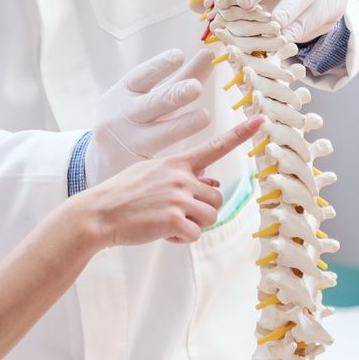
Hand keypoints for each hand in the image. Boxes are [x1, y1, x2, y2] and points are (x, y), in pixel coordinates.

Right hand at [77, 116, 264, 246]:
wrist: (97, 214)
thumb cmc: (122, 195)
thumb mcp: (150, 175)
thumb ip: (184, 177)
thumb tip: (216, 187)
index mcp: (176, 163)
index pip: (214, 146)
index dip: (240, 134)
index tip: (261, 120)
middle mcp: (181, 177)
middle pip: (216, 199)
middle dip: (200, 212)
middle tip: (173, 214)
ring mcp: (178, 197)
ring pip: (209, 218)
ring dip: (191, 226)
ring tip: (164, 221)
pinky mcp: (173, 219)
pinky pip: (193, 236)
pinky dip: (178, 239)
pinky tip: (159, 231)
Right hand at [87, 47, 216, 185]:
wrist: (102, 158)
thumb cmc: (133, 118)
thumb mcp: (147, 95)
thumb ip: (179, 79)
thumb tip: (209, 55)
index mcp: (124, 92)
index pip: (142, 76)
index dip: (159, 66)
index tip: (179, 55)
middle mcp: (126, 115)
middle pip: (153, 104)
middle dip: (174, 95)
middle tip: (196, 87)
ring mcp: (132, 142)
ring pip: (161, 134)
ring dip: (183, 125)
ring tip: (205, 116)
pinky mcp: (140, 165)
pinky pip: (164, 161)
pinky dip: (182, 158)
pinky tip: (202, 159)